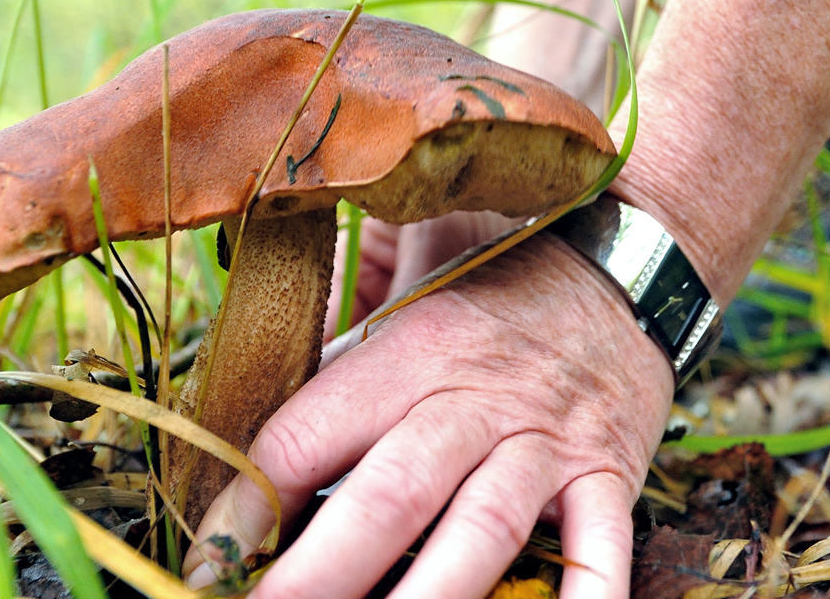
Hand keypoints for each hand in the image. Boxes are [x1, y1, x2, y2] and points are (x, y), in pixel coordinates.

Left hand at [184, 232, 675, 597]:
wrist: (619, 264)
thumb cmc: (492, 285)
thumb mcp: (402, 279)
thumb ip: (329, 332)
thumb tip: (245, 379)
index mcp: (405, 351)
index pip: (308, 431)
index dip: (249, 500)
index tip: (210, 557)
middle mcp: (470, 399)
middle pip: (387, 495)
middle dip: (321, 573)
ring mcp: (541, 441)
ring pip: (481, 528)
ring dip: (427, 597)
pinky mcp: (606, 470)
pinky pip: (599, 542)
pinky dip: (582, 594)